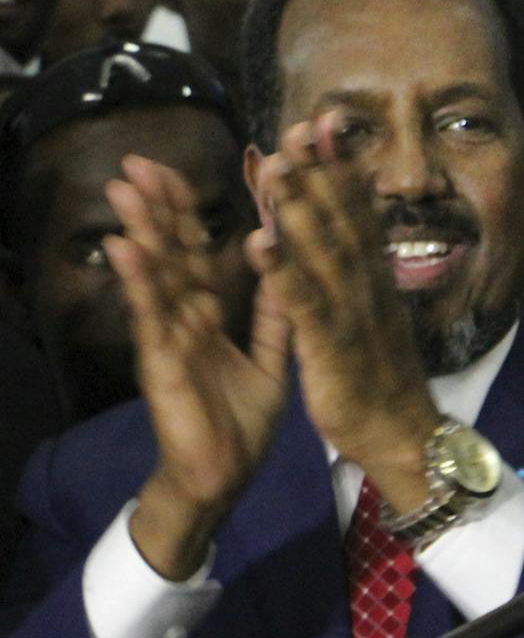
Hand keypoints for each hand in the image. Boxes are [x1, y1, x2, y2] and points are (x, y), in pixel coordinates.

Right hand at [108, 157, 290, 579]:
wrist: (225, 478)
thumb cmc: (240, 421)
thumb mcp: (272, 356)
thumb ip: (276, 310)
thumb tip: (285, 264)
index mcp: (210, 314)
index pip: (201, 251)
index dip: (195, 210)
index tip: (181, 170)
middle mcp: (186, 318)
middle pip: (171, 252)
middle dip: (156, 207)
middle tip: (136, 159)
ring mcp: (170, 338)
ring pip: (156, 275)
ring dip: (140, 229)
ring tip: (123, 186)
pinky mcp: (162, 363)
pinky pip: (151, 316)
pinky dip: (139, 280)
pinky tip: (125, 247)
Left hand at [248, 118, 440, 515]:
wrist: (402, 433)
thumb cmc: (381, 377)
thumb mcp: (375, 314)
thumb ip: (362, 272)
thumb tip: (355, 232)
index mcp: (373, 278)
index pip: (357, 212)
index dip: (339, 167)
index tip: (324, 123)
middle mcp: (366, 286)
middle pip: (342, 219)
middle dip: (321, 171)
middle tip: (301, 124)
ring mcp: (351, 314)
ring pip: (323, 252)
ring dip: (299, 208)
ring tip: (276, 166)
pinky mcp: (331, 347)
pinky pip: (302, 305)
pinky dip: (281, 272)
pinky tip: (257, 244)